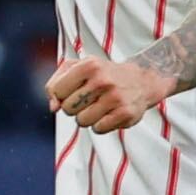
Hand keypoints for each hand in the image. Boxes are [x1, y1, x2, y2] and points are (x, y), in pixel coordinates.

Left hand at [49, 52, 173, 133]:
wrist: (142, 81)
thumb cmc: (105, 75)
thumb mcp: (79, 67)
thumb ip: (56, 82)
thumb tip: (52, 107)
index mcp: (89, 65)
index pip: (56, 91)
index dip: (61, 95)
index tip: (73, 91)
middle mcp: (102, 80)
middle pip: (68, 109)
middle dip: (75, 107)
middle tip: (89, 99)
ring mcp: (115, 97)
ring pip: (81, 121)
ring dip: (87, 118)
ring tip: (99, 107)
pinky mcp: (125, 113)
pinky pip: (98, 129)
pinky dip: (100, 125)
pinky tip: (109, 114)